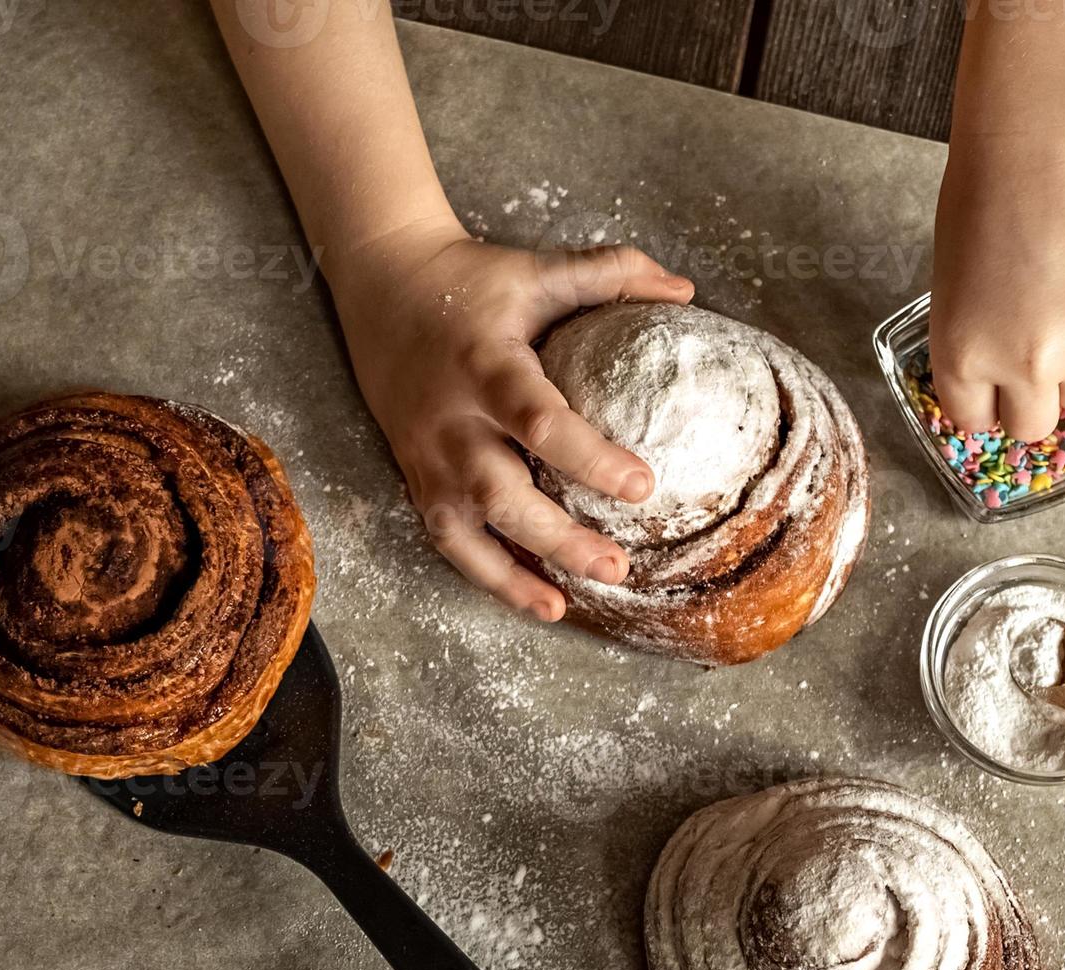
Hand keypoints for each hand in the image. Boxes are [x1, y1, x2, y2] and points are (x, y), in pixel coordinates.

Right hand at [327, 217, 694, 621]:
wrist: (380, 286)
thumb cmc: (470, 280)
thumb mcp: (537, 269)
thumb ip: (610, 273)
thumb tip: (683, 291)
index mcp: (486, 365)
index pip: (538, 420)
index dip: (589, 457)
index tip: (643, 485)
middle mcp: (452, 419)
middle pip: (500, 493)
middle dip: (558, 538)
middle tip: (618, 567)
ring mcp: (428, 455)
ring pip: (467, 529)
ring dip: (517, 575)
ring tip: (569, 606)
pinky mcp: (417, 477)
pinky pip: (450, 540)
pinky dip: (490, 577)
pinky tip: (539, 603)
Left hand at [929, 146, 1064, 441]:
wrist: (1040, 161)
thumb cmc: (978, 214)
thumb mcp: (951, 296)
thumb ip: (972, 349)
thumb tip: (993, 383)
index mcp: (963, 359)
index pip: (973, 420)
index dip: (981, 404)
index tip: (987, 390)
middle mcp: (1022, 366)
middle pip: (1031, 426)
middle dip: (1026, 403)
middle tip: (1025, 368)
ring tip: (1057, 321)